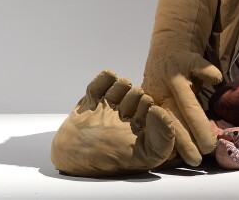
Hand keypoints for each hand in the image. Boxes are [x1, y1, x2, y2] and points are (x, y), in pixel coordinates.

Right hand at [50, 70, 176, 175]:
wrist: (74, 158)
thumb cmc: (114, 159)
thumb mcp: (147, 156)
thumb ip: (163, 138)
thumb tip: (159, 110)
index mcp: (143, 125)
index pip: (153, 105)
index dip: (150, 106)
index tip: (144, 115)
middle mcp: (128, 114)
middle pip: (138, 92)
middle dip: (135, 97)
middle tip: (124, 112)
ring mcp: (110, 105)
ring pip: (124, 84)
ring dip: (121, 87)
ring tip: (112, 101)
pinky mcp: (94, 98)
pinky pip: (105, 79)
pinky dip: (106, 78)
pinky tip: (104, 88)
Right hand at [142, 46, 223, 164]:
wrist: (164, 53)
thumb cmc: (184, 61)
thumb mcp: (196, 60)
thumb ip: (206, 70)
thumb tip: (217, 79)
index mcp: (176, 82)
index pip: (189, 108)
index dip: (199, 128)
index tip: (209, 145)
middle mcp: (162, 94)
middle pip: (174, 122)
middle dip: (186, 143)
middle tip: (197, 160)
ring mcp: (151, 101)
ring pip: (162, 127)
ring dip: (174, 145)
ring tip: (185, 160)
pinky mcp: (145, 107)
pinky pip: (153, 126)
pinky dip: (162, 139)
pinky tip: (169, 154)